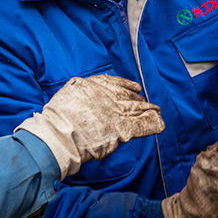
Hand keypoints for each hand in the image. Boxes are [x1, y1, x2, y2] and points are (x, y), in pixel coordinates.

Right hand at [16, 74, 164, 178]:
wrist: (59, 134)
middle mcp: (108, 97)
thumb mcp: (68, 93)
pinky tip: (160, 124)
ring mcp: (116, 113)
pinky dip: (153, 124)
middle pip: (128, 97)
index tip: (136, 88)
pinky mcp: (123, 130)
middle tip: (148, 102)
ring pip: (138, 109)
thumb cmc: (57, 118)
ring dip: (149, 110)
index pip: (115, 83)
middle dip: (139, 99)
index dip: (127, 85)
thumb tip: (82, 89)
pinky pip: (144, 125)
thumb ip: (80, 90)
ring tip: (157, 110)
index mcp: (94, 86)